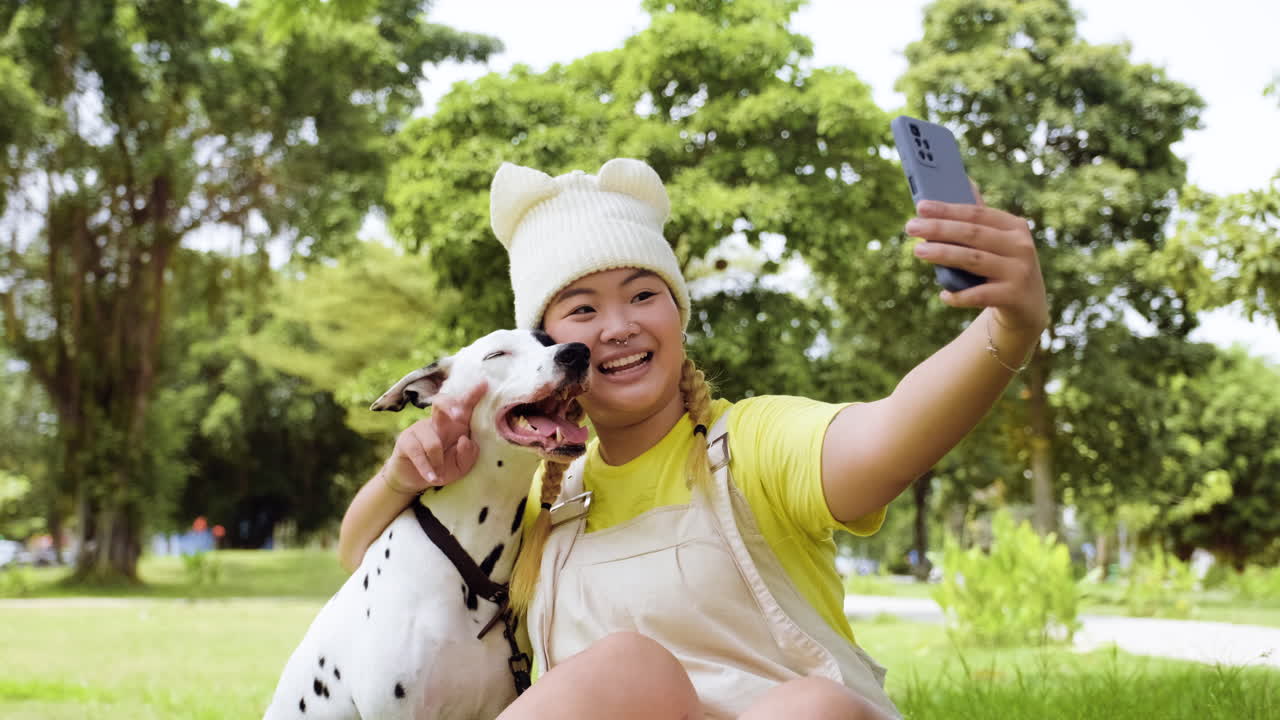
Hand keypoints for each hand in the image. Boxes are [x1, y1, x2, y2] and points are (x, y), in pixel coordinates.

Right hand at [380, 381, 486, 493]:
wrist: (415, 480)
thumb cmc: (442, 468)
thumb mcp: (461, 466)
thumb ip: (468, 455)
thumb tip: (465, 439)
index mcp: (455, 425)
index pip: (464, 406)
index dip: (473, 394)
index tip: (484, 383)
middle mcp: (437, 422)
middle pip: (441, 403)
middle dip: (450, 405)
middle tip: (459, 415)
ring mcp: (420, 428)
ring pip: (432, 442)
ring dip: (438, 462)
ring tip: (438, 475)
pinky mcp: (406, 440)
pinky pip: (419, 453)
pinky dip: (427, 468)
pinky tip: (432, 478)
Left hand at [905, 183, 1048, 333]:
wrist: (1028, 305)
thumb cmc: (1003, 266)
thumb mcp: (997, 240)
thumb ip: (979, 217)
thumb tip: (964, 180)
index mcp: (1013, 226)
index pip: (976, 213)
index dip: (947, 209)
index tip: (920, 206)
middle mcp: (1020, 246)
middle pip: (972, 234)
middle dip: (939, 229)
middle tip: (910, 227)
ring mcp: (1019, 271)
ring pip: (974, 260)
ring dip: (943, 254)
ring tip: (918, 250)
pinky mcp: (1014, 296)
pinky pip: (980, 295)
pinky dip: (960, 295)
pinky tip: (944, 294)